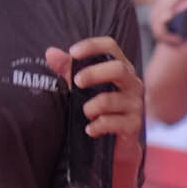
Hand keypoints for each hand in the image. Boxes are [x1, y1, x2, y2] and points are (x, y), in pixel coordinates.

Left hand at [48, 34, 143, 151]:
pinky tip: (90, 129)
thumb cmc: (100, 108)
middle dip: (94, 73)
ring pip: (110, 99)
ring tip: (84, 112)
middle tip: (76, 82)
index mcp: (121, 69)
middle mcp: (132, 83)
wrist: (116, 141)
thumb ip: (67, 69)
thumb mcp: (82, 86)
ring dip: (90, 107)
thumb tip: (50, 53)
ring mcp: (135, 104)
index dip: (92, 46)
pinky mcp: (133, 124)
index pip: (111, 47)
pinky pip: (111, 122)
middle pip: (118, 69)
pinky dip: (96, 126)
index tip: (73, 52)